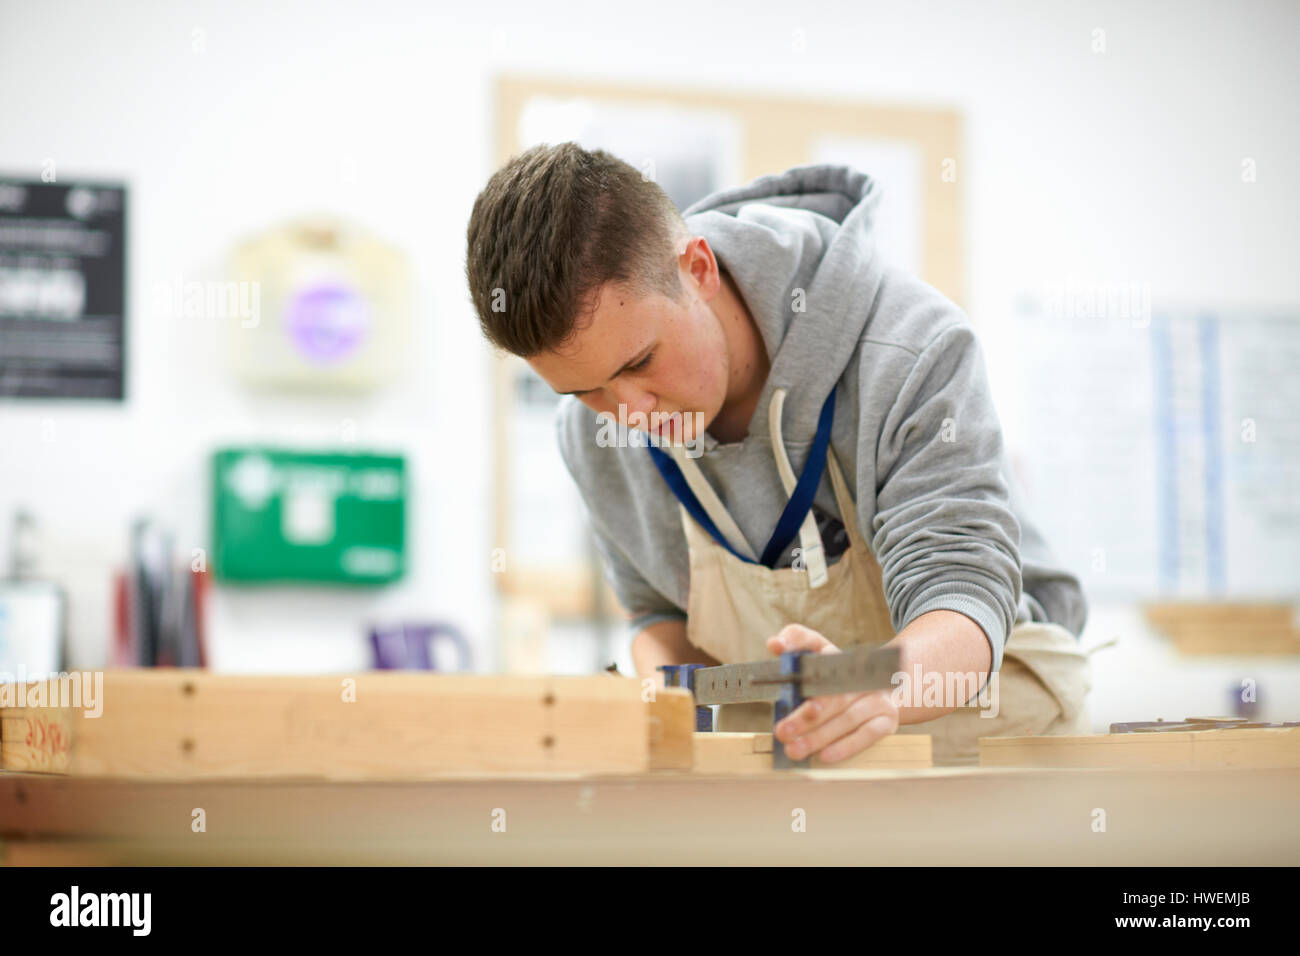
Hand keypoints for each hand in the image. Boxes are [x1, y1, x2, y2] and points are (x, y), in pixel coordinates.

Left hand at [766, 624, 899, 763]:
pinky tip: (825, 756)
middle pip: (831, 693)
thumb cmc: (832, 687)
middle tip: (782, 731)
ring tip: (795, 749)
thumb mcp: (812, 671)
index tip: (778, 647)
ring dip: (819, 736)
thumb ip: (792, 655)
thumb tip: (774, 643)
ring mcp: (875, 695)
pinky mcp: (887, 717)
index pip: (812, 640)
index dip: (796, 640)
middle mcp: (857, 673)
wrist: (876, 697)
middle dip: (804, 715)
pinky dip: (845, 746)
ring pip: (846, 717)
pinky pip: (867, 733)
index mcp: (833, 655)